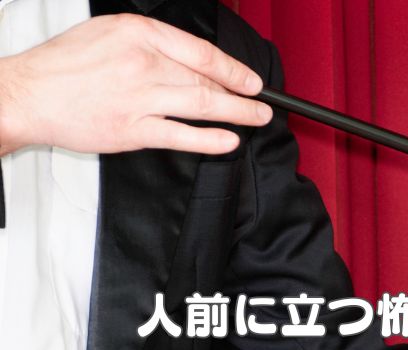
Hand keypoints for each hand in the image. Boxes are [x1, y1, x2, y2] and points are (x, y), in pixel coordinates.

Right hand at [0, 13, 270, 155]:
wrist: (27, 94)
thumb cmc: (66, 65)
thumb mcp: (110, 33)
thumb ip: (153, 43)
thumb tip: (195, 61)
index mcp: (139, 33)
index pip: (202, 52)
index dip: (234, 68)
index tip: (251, 79)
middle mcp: (143, 62)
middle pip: (207, 79)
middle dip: (241, 94)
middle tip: (262, 104)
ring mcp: (139, 97)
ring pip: (202, 104)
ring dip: (238, 114)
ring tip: (256, 119)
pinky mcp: (132, 129)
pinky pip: (181, 135)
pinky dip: (210, 139)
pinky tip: (230, 140)